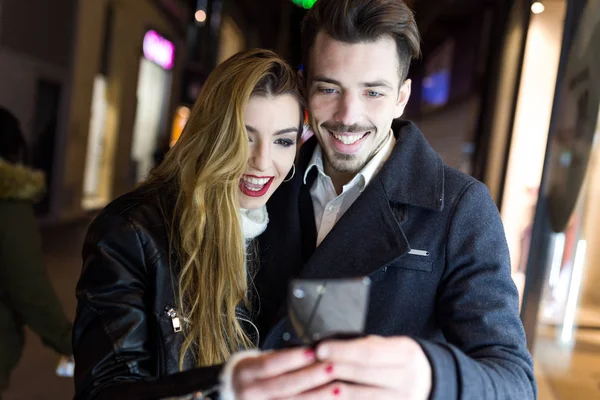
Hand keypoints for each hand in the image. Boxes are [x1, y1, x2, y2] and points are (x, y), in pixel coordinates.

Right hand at [232, 347, 336, 399]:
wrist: (236, 392)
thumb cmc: (258, 372)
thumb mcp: (261, 360)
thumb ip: (283, 358)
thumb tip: (316, 350)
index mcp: (245, 372)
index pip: (270, 364)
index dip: (292, 358)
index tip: (315, 350)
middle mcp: (248, 392)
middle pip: (284, 386)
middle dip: (310, 377)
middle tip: (333, 367)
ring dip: (317, 396)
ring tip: (339, 388)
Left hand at [283, 336, 431, 399]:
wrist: (429, 381)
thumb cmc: (398, 359)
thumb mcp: (389, 345)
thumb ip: (363, 345)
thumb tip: (326, 343)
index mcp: (405, 354)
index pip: (369, 352)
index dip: (342, 350)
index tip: (319, 348)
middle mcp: (407, 379)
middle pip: (360, 374)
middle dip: (330, 369)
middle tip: (304, 367)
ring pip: (355, 396)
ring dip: (326, 391)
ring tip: (304, 385)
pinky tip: (318, 397)